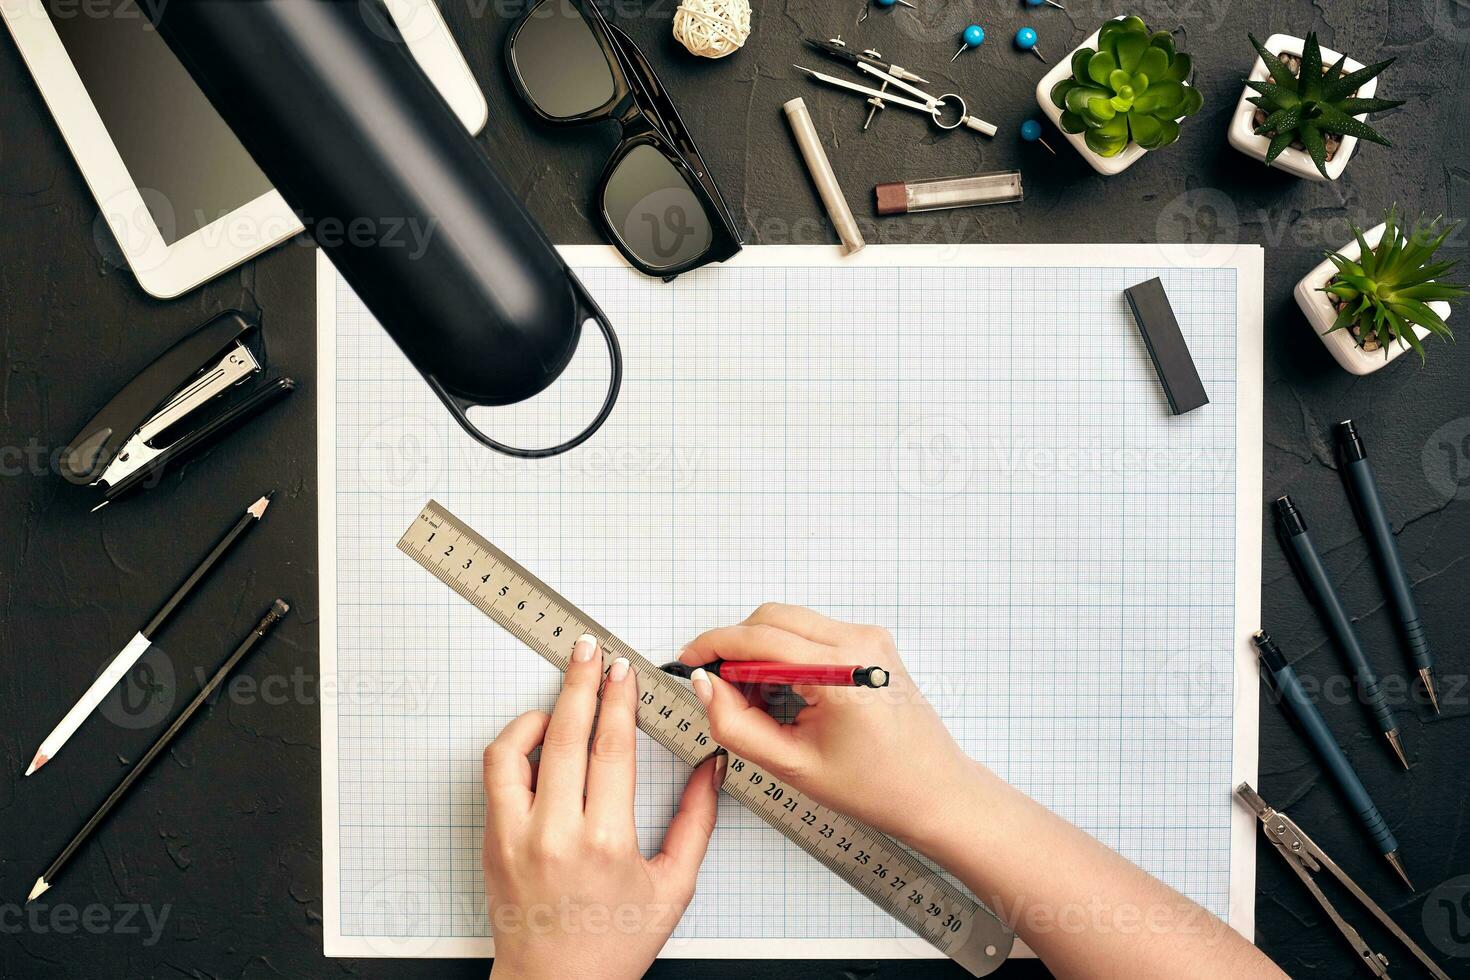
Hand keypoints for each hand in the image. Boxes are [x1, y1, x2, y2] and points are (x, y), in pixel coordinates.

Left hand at [483, 634, 719, 979]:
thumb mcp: (673, 887)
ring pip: (518, 748)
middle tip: (589, 651)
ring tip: (563, 690)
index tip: (623, 670)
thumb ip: (697, 820)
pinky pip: (496, 773)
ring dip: (541, 708)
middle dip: (581, 682)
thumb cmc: (612, 945)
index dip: (618, 699)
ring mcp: (516, 836)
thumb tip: (711, 767)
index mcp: (607, 841)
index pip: (611, 747)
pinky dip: (514, 743)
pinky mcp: (492, 840)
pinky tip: (536, 735)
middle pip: (566, 733)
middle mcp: (556, 834)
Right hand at [680, 604, 981, 849]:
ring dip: (761, 650)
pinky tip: (785, 693)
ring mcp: (868, 636)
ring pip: (789, 621)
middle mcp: (857, 640)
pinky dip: (786, 652)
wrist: (935, 791)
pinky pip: (812, 632)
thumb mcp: (792, 765)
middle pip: (770, 618)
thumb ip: (736, 724)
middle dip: (736, 647)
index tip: (687, 661)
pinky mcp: (872, 642)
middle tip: (721, 692)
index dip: (712, 645)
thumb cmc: (875, 785)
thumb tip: (705, 685)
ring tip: (759, 701)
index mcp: (838, 670)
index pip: (757, 637)